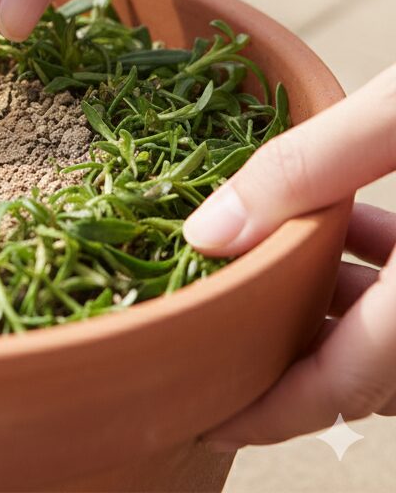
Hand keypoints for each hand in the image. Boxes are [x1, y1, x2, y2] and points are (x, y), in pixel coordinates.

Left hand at [184, 66, 395, 447]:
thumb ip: (305, 170)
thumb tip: (207, 234)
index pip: (346, 385)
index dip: (271, 409)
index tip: (211, 416)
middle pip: (370, 368)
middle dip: (295, 350)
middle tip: (226, 318)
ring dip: (336, 304)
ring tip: (278, 252)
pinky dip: (384, 272)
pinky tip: (357, 221)